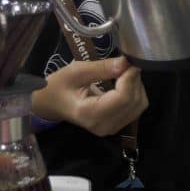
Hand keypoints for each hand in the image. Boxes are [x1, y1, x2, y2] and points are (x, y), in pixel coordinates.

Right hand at [33, 56, 147, 136]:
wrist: (50, 104)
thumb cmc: (59, 86)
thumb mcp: (76, 71)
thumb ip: (102, 68)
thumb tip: (125, 62)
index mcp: (90, 113)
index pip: (123, 98)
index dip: (130, 78)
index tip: (127, 61)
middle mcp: (103, 126)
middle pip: (134, 102)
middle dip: (134, 80)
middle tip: (125, 64)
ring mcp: (110, 129)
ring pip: (138, 106)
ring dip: (136, 86)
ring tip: (123, 73)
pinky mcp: (115, 126)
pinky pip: (135, 109)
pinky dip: (134, 94)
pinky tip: (123, 83)